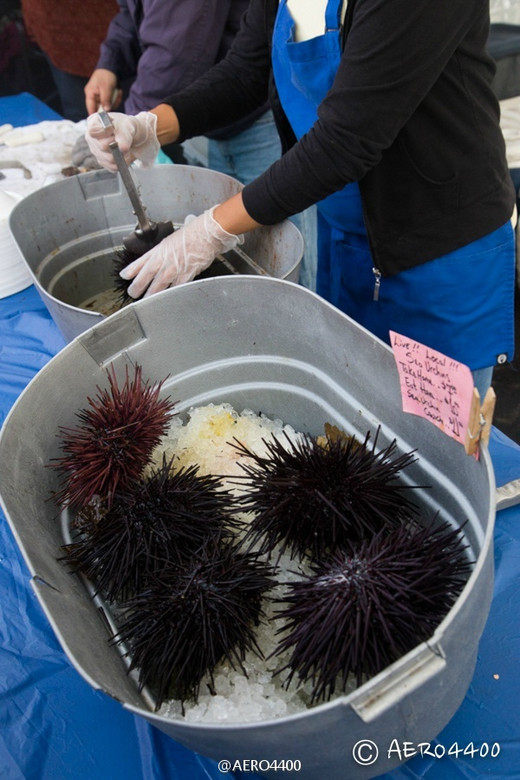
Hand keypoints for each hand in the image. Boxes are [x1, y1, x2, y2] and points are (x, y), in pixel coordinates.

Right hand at [84, 68, 120, 113]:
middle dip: (110, 106)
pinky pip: (111, 102)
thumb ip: (105, 100)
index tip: (103, 121)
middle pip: (101, 109)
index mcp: (90, 94)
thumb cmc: (105, 76)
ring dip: (115, 101)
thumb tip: (106, 110)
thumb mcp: (106, 88)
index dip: (96, 116)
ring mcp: (100, 97)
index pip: (90, 109)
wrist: (110, 67)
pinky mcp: (105, 97)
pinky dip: (116, 98)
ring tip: (118, 93)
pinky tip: (118, 92)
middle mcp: (93, 97)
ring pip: (107, 106)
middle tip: (116, 99)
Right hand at [85, 111, 159, 170]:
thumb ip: (123, 134)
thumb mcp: (127, 125)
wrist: (134, 137)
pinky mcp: (103, 162)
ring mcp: (96, 151)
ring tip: (126, 148)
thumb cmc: (127, 127)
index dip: (105, 132)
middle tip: (124, 140)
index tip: (113, 130)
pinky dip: (122, 162)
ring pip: (109, 159)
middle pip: (103, 146)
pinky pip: (113, 167)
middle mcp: (91, 137)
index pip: (93, 131)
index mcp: (94, 122)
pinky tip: (124, 155)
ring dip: (122, 155)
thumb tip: (122, 148)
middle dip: (118, 144)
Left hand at [120, 207, 243, 297]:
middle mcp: (164, 260)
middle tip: (133, 294)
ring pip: (159, 286)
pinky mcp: (185, 275)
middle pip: (146, 277)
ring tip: (146, 300)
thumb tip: (151, 262)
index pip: (141, 262)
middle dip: (137, 287)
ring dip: (151, 294)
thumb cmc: (191, 235)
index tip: (124, 276)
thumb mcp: (169, 242)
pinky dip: (170, 294)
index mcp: (159, 251)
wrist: (206, 235)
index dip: (131, 270)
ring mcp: (174, 269)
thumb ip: (160, 253)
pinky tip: (166, 299)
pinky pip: (175, 288)